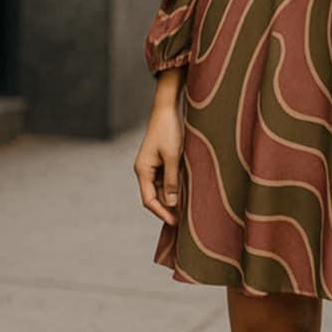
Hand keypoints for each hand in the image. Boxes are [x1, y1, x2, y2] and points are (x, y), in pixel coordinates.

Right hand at [134, 73, 183, 224]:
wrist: (168, 108)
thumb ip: (172, 180)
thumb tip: (172, 203)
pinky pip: (167, 179)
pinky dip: (176, 187)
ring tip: (189, 209)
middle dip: (169, 209)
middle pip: (155, 197)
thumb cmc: (169, 130)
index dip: (161, 213)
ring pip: (163, 189)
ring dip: (174, 198)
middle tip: (185, 221)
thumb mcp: (173, 156)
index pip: (149, 200)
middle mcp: (145, 170)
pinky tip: (188, 193)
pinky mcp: (162, 160)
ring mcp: (153, 165)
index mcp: (142, 170)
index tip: (175, 223)